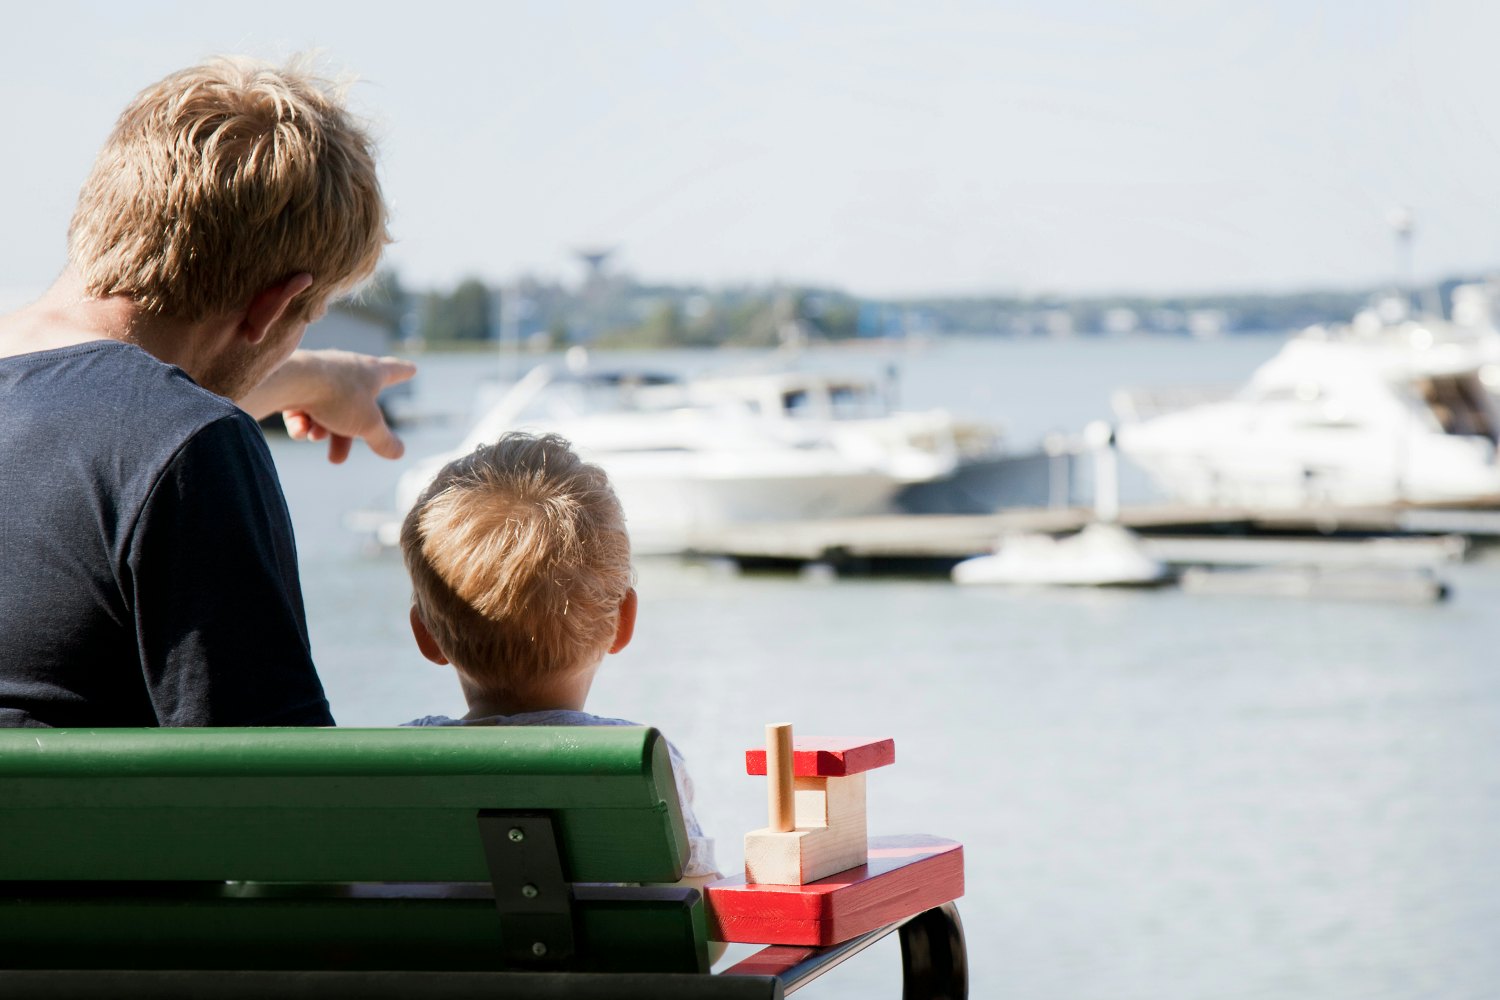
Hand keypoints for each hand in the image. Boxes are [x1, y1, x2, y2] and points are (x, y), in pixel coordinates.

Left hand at [247, 350, 416, 463]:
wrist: (291, 382)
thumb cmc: (338, 396)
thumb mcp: (368, 424)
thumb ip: (383, 440)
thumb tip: (399, 452)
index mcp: (371, 372)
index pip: (394, 371)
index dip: (404, 372)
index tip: (412, 369)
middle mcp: (347, 369)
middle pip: (354, 407)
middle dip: (345, 436)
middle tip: (337, 460)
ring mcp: (320, 374)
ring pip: (327, 410)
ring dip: (322, 430)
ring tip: (315, 437)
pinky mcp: (296, 382)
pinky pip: (303, 407)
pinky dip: (302, 422)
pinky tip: (299, 430)